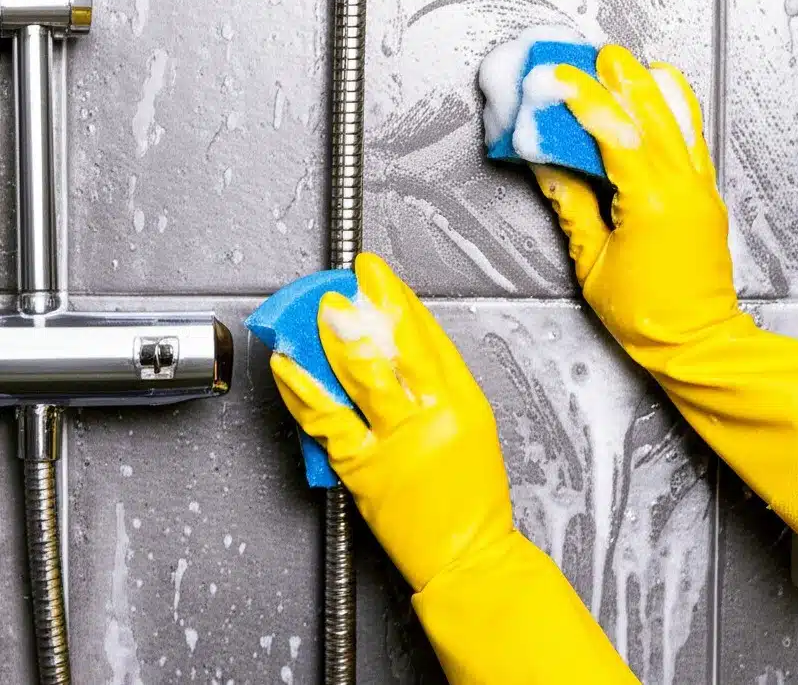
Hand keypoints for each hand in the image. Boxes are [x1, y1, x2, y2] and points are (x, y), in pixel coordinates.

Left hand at [270, 253, 642, 683]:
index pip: (430, 338)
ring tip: (321, 309)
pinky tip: (288, 366)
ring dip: (339, 338)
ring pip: (365, 376)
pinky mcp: (364, 470)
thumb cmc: (472, 499)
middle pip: (401, 347)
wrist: (469, 558)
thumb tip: (404, 348)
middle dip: (374, 306)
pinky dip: (303, 390)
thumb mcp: (474, 429)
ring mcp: (398, 442)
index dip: (402, 300)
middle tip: (351, 279)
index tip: (381, 276)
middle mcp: (434, 416)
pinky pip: (327, 421)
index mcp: (465, 402)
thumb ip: (442, 387)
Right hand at [533, 44, 797, 587]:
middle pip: (652, 114)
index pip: (614, 132)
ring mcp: (701, 188)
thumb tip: (547, 167)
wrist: (700, 342)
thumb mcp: (592, 263)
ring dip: (653, 87)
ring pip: (680, 120)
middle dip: (624, 78)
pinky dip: (677, 112)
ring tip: (632, 64)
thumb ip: (572, 207)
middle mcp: (682, 186)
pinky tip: (665, 97)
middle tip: (599, 53)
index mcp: (650, 202)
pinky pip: (693, 140)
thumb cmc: (645, 314)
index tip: (557, 76)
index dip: (583, 100)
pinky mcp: (708, 195)